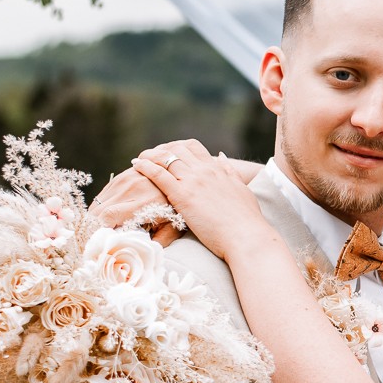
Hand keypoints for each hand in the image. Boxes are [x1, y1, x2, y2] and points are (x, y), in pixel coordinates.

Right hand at [88, 166, 181, 244]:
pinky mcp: (120, 177)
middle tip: (98, 241)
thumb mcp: (172, 227)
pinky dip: (101, 208)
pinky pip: (102, 195)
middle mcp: (130, 189)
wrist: (180, 180)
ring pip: (97, 203)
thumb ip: (158, 242)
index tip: (100, 243)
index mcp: (143, 203)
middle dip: (94, 228)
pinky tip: (108, 218)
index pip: (108, 216)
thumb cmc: (177, 209)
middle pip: (98, 211)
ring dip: (96, 218)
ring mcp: (124, 180)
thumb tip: (139, 255)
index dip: (99, 231)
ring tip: (102, 231)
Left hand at [130, 141, 273, 260]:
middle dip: (161, 149)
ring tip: (139, 159)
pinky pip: (158, 174)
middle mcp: (204, 170)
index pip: (193, 148)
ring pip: (165, 157)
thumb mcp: (241, 189)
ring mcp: (192, 181)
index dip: (178, 147)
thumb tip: (221, 158)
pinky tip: (136, 164)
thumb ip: (230, 173)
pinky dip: (145, 166)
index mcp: (217, 169)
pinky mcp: (182, 196)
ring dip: (149, 155)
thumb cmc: (246, 219)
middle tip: (150, 156)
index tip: (168, 152)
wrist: (245, 235)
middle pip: (177, 149)